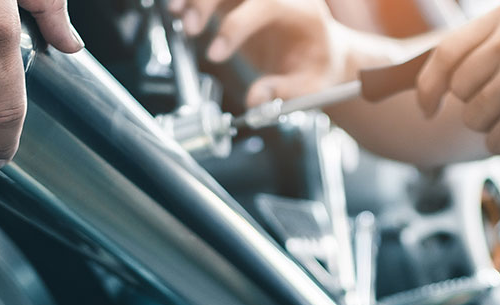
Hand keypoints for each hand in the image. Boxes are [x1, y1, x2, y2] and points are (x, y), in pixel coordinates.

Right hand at [169, 0, 349, 106]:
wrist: (322, 52)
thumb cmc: (317, 67)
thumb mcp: (311, 86)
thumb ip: (285, 92)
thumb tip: (256, 100)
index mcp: (302, 9)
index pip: (268, 4)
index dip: (236, 26)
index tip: (215, 55)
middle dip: (208, 0)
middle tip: (190, 29)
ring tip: (178, 15)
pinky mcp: (241, 0)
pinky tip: (178, 8)